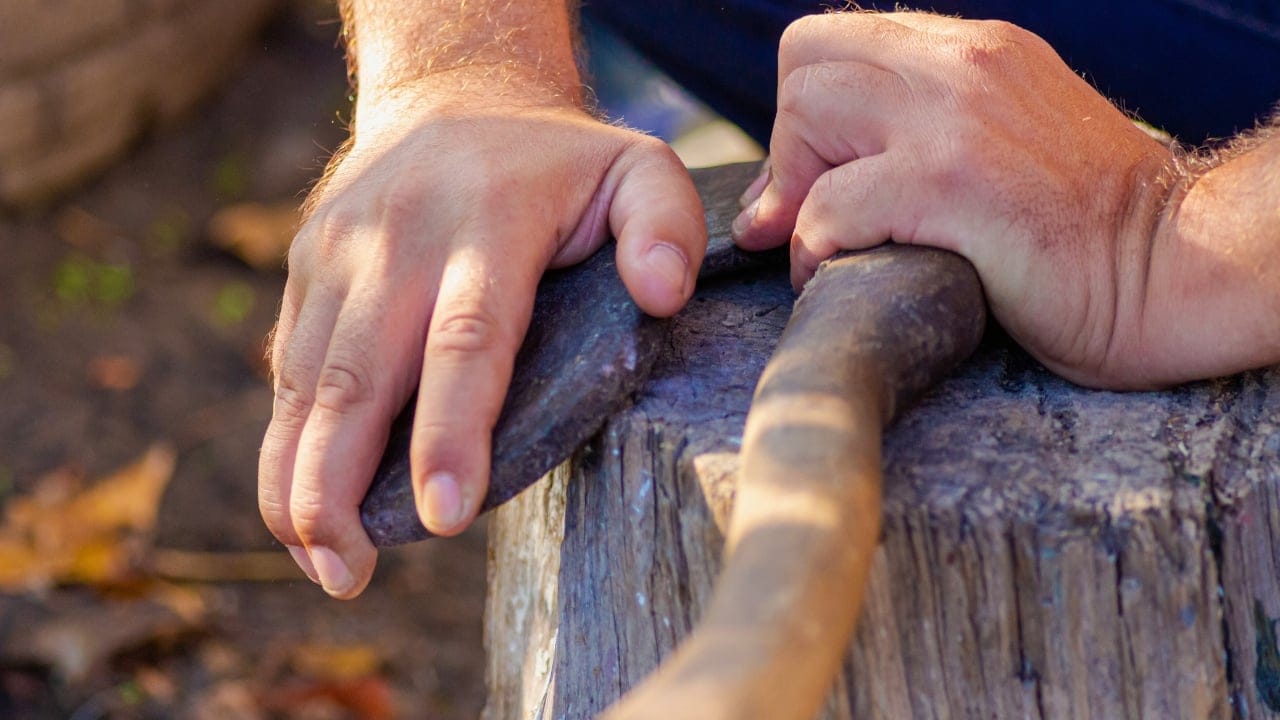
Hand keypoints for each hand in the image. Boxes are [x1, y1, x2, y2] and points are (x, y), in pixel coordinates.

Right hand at [259, 77, 705, 597]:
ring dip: (299, 479)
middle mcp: (397, 237)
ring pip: (306, 381)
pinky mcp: (307, 268)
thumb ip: (668, 225)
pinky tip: (299, 511)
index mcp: (487, 221)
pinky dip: (286, 444)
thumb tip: (662, 296)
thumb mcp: (638, 168)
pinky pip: (287, 367)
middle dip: (342, 482)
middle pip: (358, 375)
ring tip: (323, 566)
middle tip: (350, 575)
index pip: (466, 338)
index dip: (452, 431)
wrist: (454, 92)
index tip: (445, 516)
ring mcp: (339, 251)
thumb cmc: (560, 161)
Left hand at [732, 12, 1178, 388]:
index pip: (834, 41)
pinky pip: (828, 206)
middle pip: (805, 65)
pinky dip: (815, 251)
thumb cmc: (1089, 229)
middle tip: (813, 215)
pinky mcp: (950, 185)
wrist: (1176, 270)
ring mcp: (955, 118)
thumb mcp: (1007, 142)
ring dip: (796, 196)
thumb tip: (798, 184)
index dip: (804, 115)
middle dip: (791, 149)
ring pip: (805, 114)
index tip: (813, 181)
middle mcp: (964, 64)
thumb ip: (920, 132)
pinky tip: (845, 276)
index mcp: (977, 50)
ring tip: (828, 249)